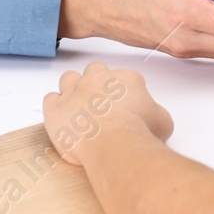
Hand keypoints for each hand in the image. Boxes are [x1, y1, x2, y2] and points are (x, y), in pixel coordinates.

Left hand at [42, 61, 171, 166]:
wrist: (114, 143)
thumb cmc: (138, 132)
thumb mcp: (163, 122)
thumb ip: (156, 113)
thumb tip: (153, 119)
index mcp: (125, 79)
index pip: (123, 78)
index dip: (124, 93)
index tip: (125, 108)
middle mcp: (98, 79)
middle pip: (95, 71)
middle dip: (97, 83)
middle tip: (102, 105)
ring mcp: (74, 91)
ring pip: (69, 78)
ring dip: (72, 89)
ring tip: (78, 108)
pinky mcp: (56, 108)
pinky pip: (50, 99)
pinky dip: (55, 106)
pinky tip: (62, 117)